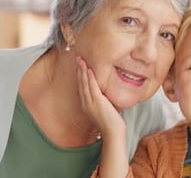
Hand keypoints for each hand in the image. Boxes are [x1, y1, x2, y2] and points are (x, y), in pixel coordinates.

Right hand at [77, 56, 128, 177]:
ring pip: (85, 83)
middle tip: (78, 58)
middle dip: (79, 70)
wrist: (113, 132)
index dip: (80, 76)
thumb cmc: (111, 122)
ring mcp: (90, 102)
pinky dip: (90, 77)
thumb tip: (106, 95)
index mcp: (86, 104)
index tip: (80, 66)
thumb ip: (103, 101)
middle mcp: (86, 103)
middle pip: (81, 83)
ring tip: (81, 60)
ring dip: (83, 71)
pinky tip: (89, 69)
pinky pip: (92, 86)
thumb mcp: (105, 109)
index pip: (82, 87)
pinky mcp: (97, 101)